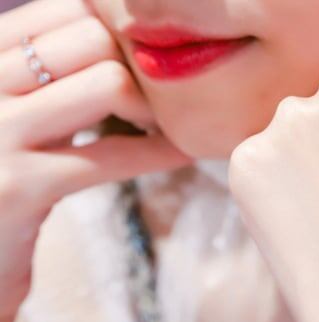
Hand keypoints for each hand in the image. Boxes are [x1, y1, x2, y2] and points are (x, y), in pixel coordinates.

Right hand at [0, 0, 191, 319]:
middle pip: (91, 37)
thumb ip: (41, 79)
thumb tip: (105, 39)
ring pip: (106, 83)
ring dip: (149, 107)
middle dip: (137, 66)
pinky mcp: (21, 186)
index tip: (141, 60)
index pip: (63, 9)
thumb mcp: (11, 117)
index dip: (115, 30)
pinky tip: (181, 153)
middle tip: (156, 101)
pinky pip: (110, 156)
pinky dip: (158, 153)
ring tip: (157, 128)